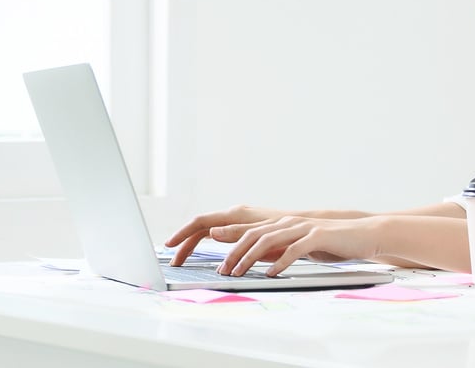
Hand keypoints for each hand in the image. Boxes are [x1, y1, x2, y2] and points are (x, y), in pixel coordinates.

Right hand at [164, 204, 290, 266]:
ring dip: (194, 246)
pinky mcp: (244, 230)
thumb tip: (211, 234)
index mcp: (235, 215)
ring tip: (183, 261)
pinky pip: (219, 237)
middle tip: (174, 261)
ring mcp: (238, 222)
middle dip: (185, 243)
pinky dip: (208, 246)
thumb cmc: (285, 229)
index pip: (201, 222)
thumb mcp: (259, 233)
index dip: (183, 233)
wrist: (305, 227)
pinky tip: (204, 258)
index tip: (169, 245)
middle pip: (201, 228)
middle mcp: (234, 215)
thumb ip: (236, 234)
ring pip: (209, 233)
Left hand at [213, 215, 384, 276]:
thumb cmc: (331, 243)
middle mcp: (290, 222)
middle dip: (234, 252)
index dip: (228, 234)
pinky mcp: (317, 236)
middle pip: (253, 234)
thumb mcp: (300, 247)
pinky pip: (294, 249)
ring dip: (250, 258)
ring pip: (269, 240)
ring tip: (239, 273)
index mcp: (284, 224)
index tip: (210, 239)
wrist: (362, 235)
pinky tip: (271, 273)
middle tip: (222, 270)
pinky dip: (280, 262)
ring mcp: (303, 227)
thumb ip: (278, 249)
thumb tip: (255, 259)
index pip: (250, 228)